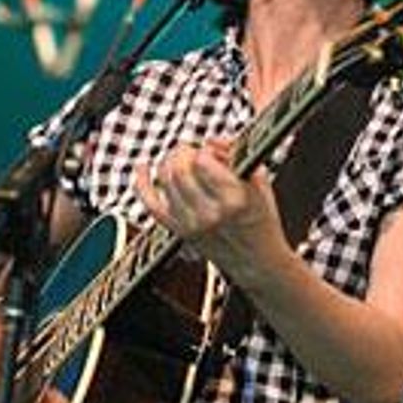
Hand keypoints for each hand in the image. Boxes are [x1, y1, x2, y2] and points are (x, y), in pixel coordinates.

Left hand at [134, 138, 289, 287]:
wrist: (257, 262)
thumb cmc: (261, 221)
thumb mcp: (260, 183)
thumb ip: (238, 156)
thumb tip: (213, 140)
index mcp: (234, 199)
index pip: (203, 160)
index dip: (206, 149)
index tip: (213, 151)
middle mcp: (210, 213)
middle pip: (180, 168)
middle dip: (183, 152)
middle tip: (191, 151)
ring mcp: (191, 223)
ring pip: (165, 180)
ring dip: (169, 162)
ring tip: (179, 160)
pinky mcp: (179, 231)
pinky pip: (151, 204)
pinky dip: (142, 183)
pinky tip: (142, 168)